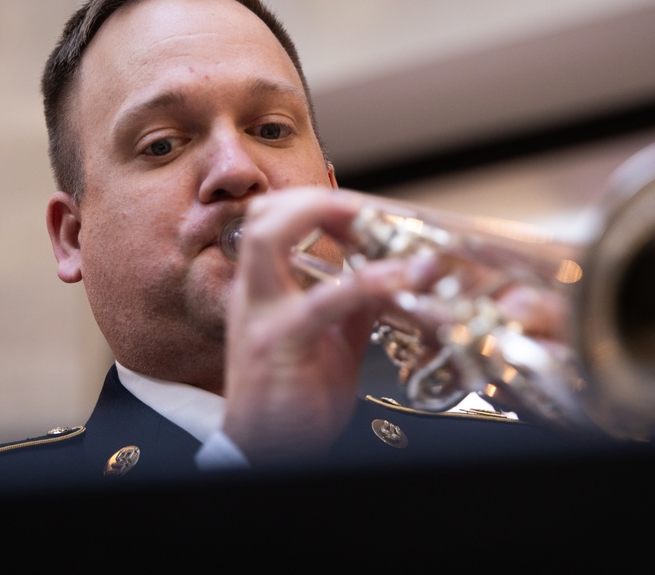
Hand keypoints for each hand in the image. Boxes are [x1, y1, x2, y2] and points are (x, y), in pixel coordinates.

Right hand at [221, 187, 418, 463]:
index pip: (276, 222)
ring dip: (328, 219)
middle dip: (315, 198)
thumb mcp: (332, 341)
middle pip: (263, 216)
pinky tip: (399, 278)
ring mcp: (262, 317)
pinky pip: (322, 301)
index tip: (363, 208)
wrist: (267, 456)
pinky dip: (365, 281)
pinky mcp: (280, 346)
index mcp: (264, 291)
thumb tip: (387, 274)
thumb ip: (353, 305)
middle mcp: (255, 296)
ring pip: (271, 240)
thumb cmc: (293, 401)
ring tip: (377, 223)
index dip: (317, 204)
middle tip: (364, 208)